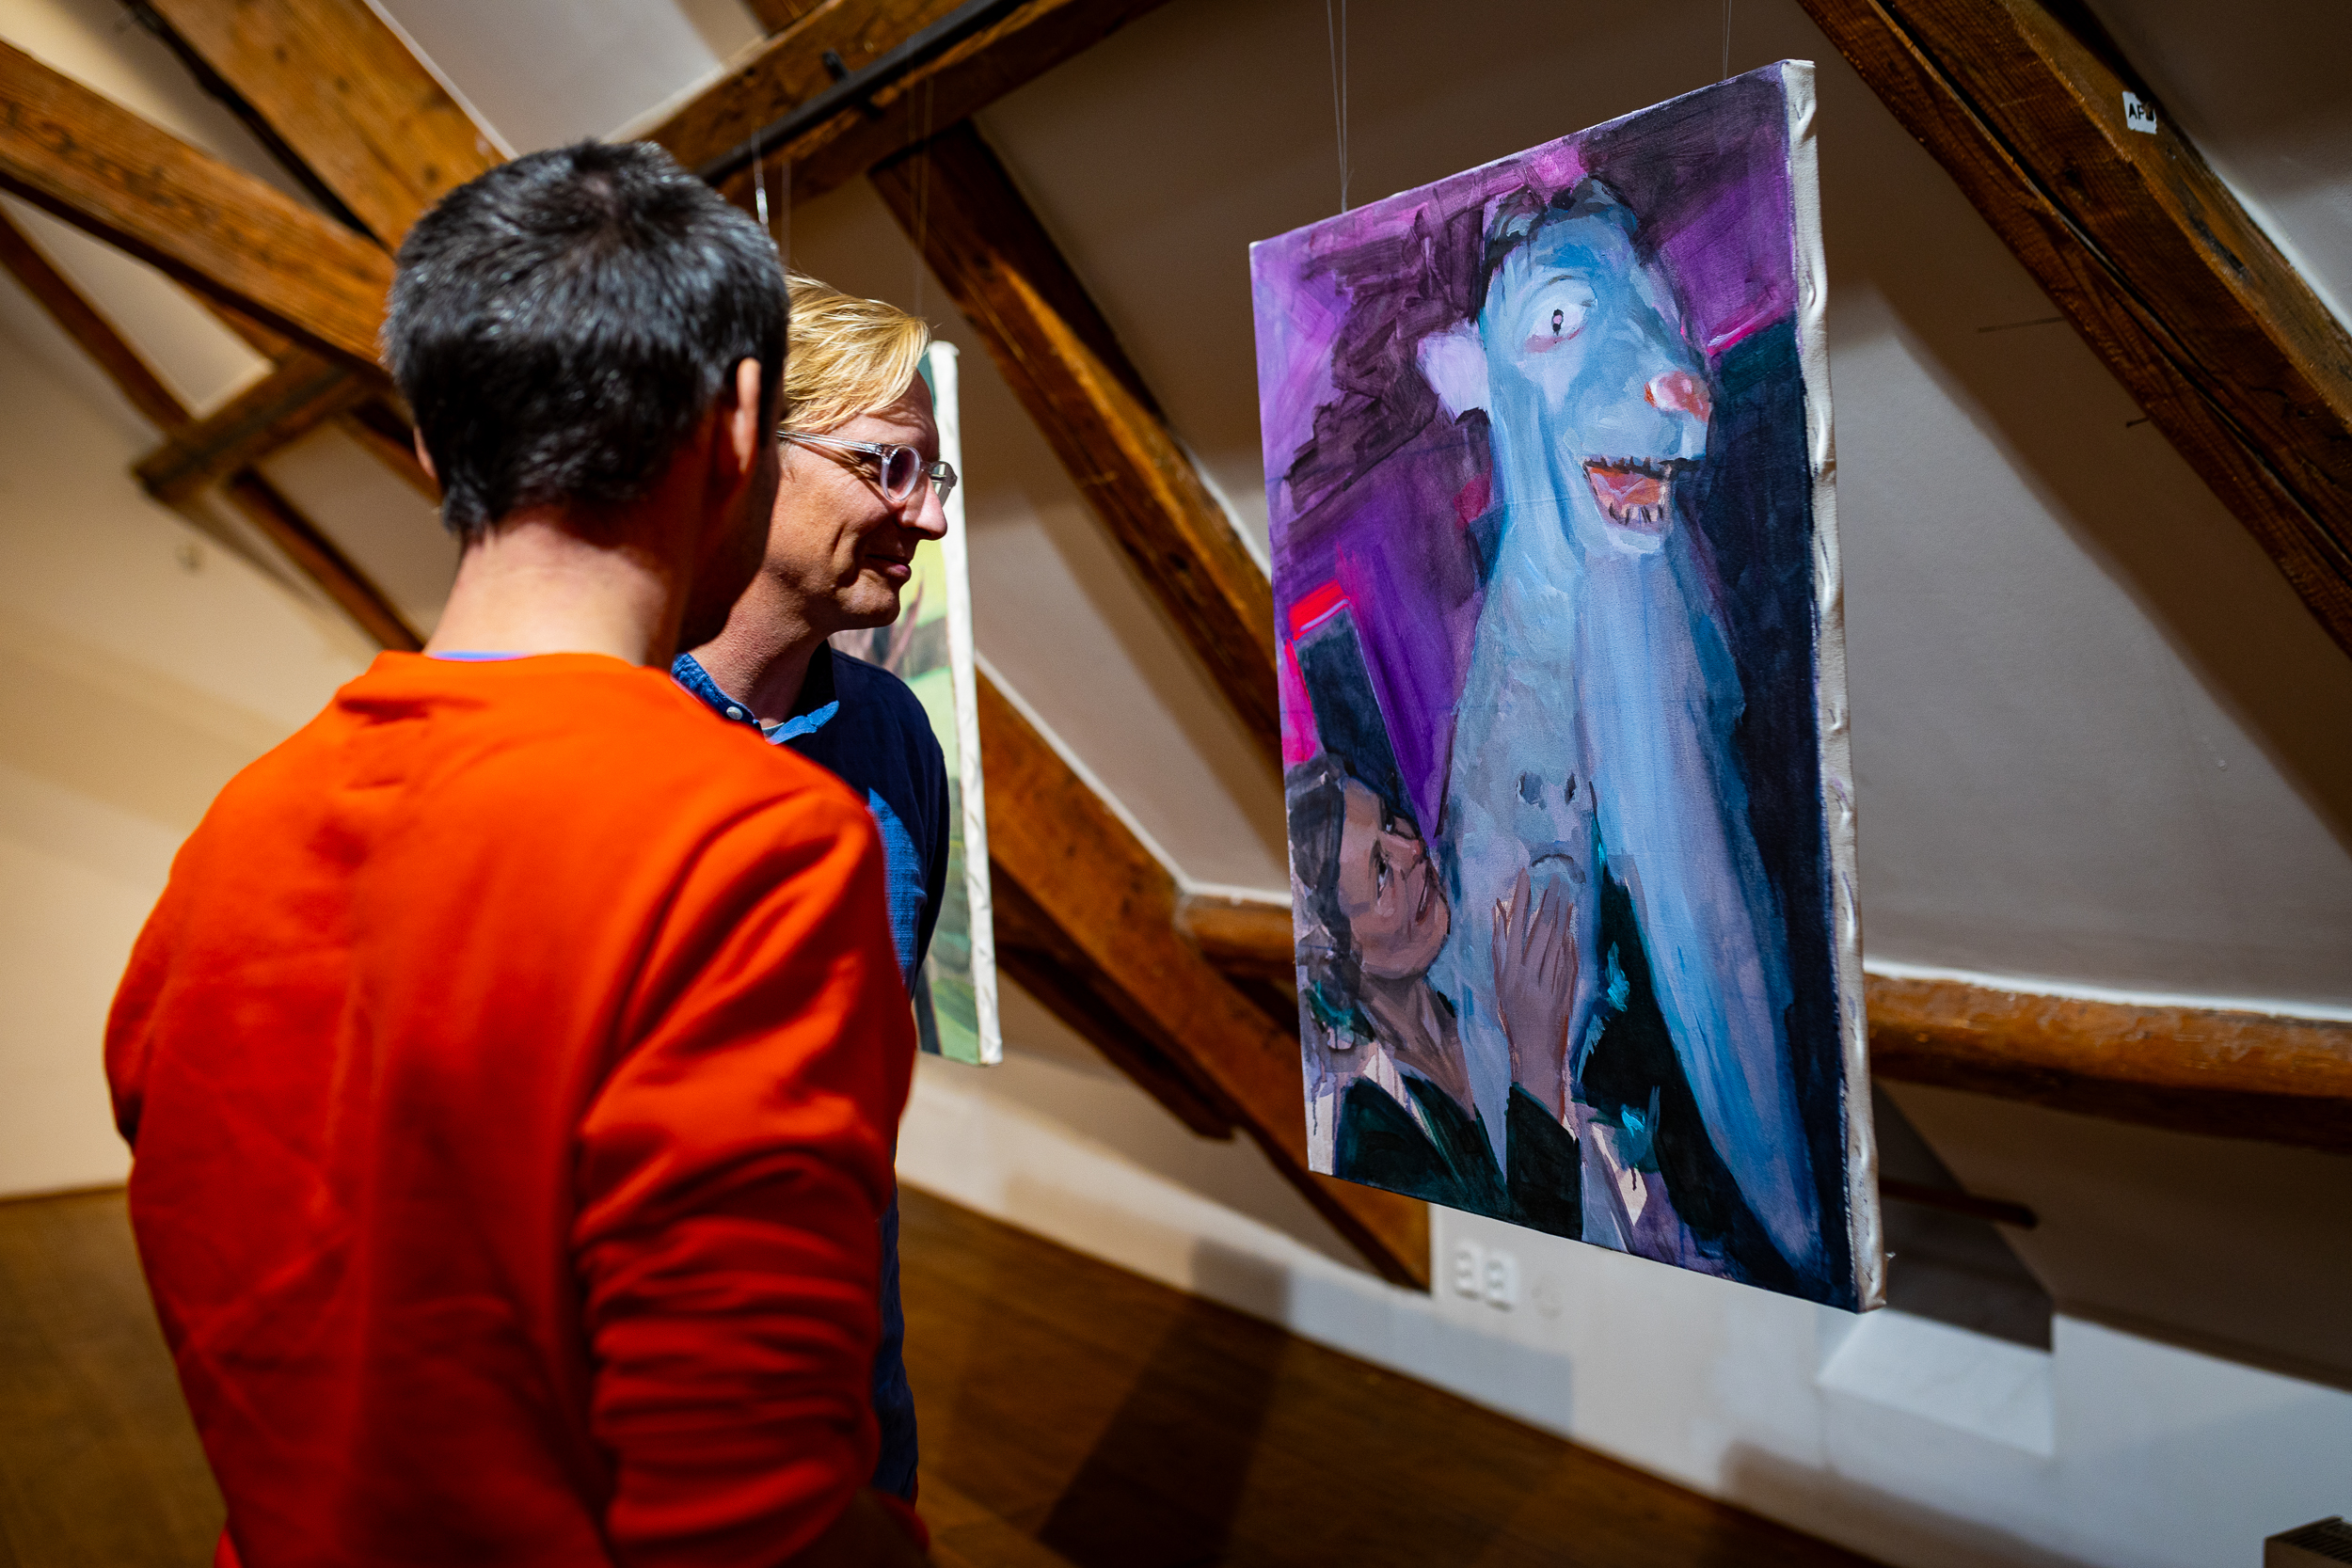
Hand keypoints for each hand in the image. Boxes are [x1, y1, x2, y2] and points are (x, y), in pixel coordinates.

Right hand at [1492, 867, 1576, 1118]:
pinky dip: (1570, 941)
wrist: (1534, 1050)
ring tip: (1565, 896)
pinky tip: (1571, 926)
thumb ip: (1499, 949)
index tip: (1526, 876)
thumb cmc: (1512, 1015)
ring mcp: (1548, 983)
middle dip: (1548, 903)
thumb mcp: (1499, 983)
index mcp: (1508, 972)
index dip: (1521, 899)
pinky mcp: (1564, 990)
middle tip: (1556, 880)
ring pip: (1556, 943)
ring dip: (1562, 917)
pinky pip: (1567, 960)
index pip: (1515, 927)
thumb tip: (1499, 914)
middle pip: (1540, 931)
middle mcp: (1527, 976)